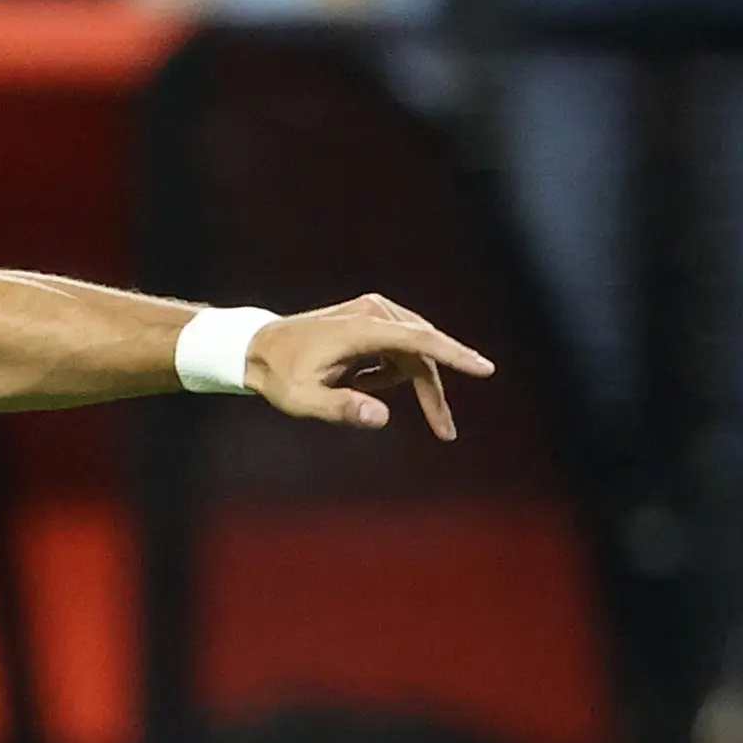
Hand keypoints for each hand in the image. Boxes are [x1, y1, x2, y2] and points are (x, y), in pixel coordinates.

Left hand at [244, 294, 495, 437]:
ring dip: (401, 381)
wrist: (257, 348)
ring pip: (412, 353)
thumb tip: (381, 417)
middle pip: (422, 353)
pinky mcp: (373, 315)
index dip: (455, 356)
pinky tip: (357, 379)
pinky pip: (398, 348)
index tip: (485, 369)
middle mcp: (375, 311)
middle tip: (444, 432)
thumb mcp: (303, 400)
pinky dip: (387, 371)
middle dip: (431, 393)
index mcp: (363, 328)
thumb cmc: (279, 375)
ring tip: (354, 390)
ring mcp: (375, 310)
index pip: (421, 341)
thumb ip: (340, 408)